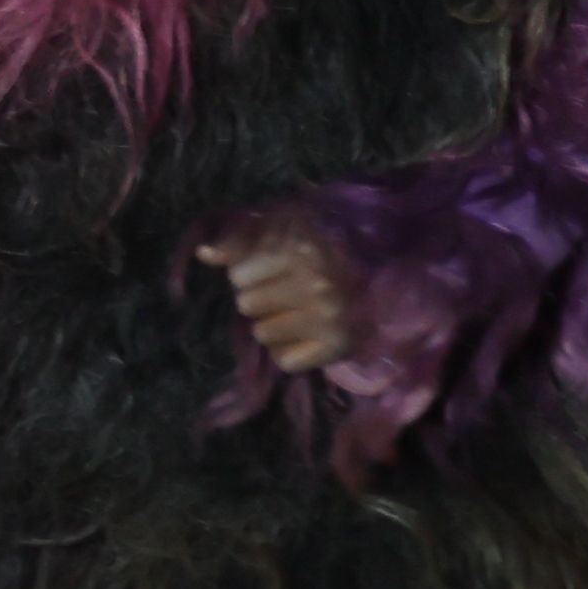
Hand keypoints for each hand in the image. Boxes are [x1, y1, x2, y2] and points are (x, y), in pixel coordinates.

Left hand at [193, 215, 358, 376]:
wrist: (385, 273)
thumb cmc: (322, 246)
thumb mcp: (282, 227)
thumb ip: (240, 239)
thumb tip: (203, 253)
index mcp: (302, 249)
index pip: (238, 276)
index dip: (248, 274)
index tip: (274, 270)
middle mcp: (318, 283)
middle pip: (247, 305)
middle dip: (260, 299)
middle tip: (287, 293)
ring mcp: (330, 316)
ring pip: (262, 334)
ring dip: (272, 326)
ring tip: (296, 313)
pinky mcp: (339, 346)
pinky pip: (285, 361)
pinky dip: (289, 352)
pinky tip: (304, 335)